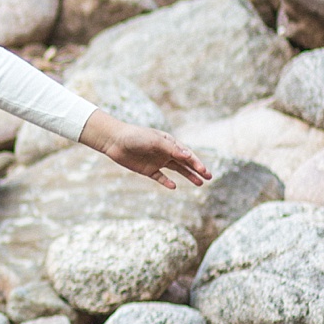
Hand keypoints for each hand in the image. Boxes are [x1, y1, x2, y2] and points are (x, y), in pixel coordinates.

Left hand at [79, 111, 209, 189]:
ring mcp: (157, 161)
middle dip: (197, 169)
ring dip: (188, 176)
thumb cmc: (135, 137)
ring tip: (200, 183)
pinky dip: (167, 182)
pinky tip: (173, 186)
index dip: (196, 162)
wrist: (114, 141)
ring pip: (176, 170)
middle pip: (185, 163)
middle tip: (209, 177)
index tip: (203, 170)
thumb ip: (171, 149)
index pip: (186, 154)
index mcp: (169, 143)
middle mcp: (165, 152)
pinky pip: (160, 177)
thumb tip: (188, 156)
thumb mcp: (154, 141)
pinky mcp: (147, 170)